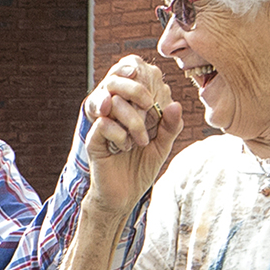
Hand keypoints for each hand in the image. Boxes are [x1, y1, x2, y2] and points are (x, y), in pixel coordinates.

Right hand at [80, 52, 183, 209]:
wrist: (125, 196)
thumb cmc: (142, 169)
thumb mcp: (163, 146)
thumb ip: (171, 126)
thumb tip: (176, 105)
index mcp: (129, 110)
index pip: (131, 81)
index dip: (139, 73)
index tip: (155, 83)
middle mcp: (113, 114)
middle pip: (119, 84)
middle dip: (138, 92)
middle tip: (151, 108)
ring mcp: (102, 126)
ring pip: (113, 103)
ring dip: (133, 121)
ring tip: (141, 141)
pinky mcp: (93, 140)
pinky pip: (104, 124)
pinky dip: (119, 135)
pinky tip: (124, 148)